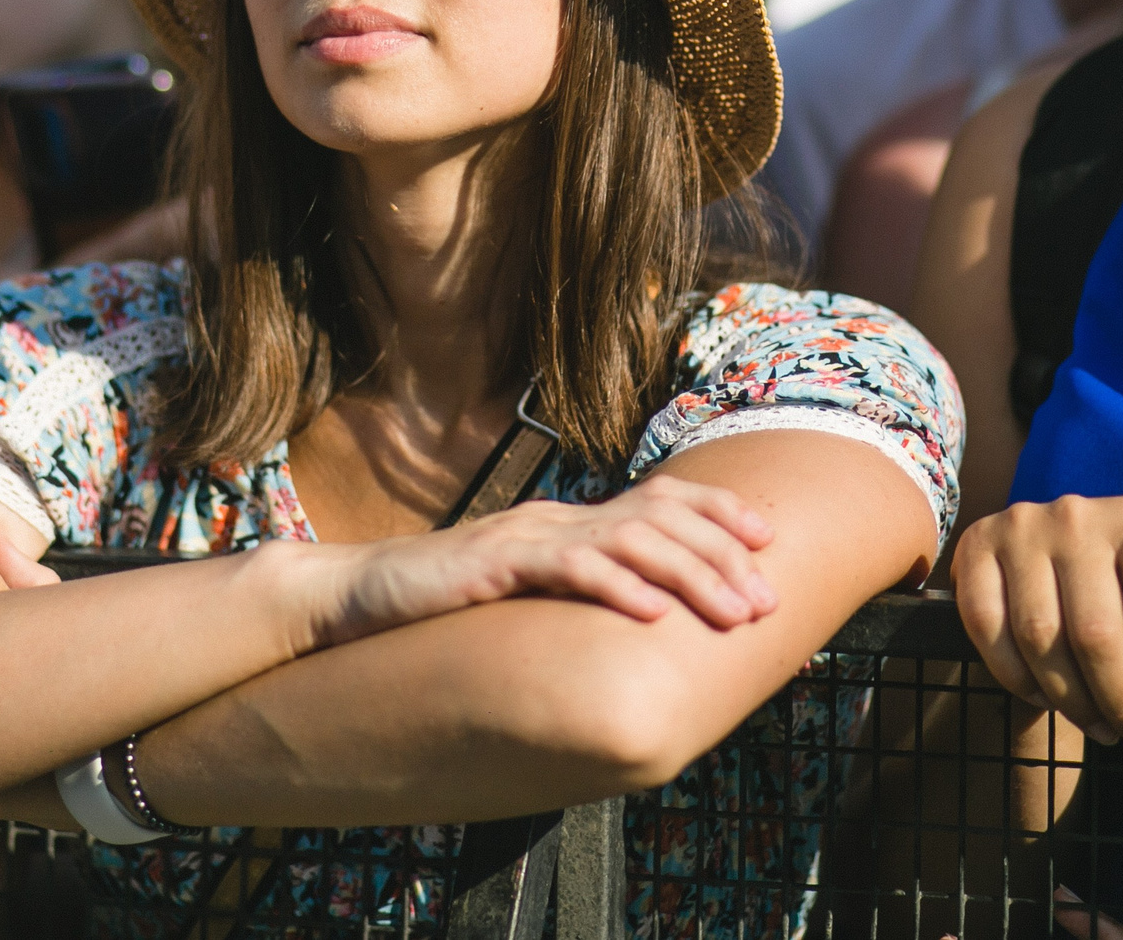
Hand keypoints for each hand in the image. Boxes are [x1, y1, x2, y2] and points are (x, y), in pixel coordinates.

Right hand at [312, 474, 778, 647]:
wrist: (354, 598)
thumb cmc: (440, 607)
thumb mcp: (522, 595)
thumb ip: (571, 595)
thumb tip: (636, 622)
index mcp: (565, 523)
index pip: (656, 501)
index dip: (716, 514)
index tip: (768, 541)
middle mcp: (554, 519)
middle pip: (657, 519)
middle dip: (722, 556)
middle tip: (767, 598)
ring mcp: (524, 536)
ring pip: (627, 541)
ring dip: (690, 574)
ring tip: (732, 609)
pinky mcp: (492, 563)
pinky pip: (566, 569)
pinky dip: (617, 588)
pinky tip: (654, 614)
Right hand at [953, 495, 1122, 751]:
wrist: (1038, 567)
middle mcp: (1082, 512)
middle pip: (1102, 636)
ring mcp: (1022, 528)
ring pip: (1045, 643)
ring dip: (1073, 703)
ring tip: (1098, 723)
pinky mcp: (973, 551)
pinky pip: (992, 636)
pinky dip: (1018, 681)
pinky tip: (1040, 695)